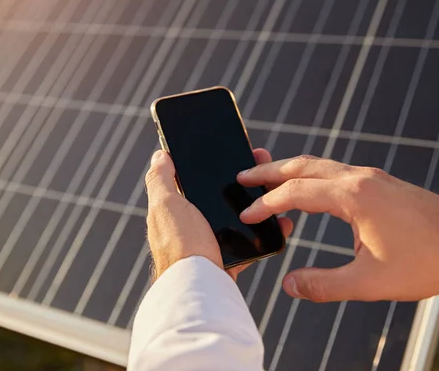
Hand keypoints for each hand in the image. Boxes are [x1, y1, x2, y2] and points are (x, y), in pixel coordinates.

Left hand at [145, 149, 293, 280]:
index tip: (235, 150)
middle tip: (263, 167)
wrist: (199, 288)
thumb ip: (161, 180)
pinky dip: (265, 232)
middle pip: (220, 196)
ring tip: (276, 191)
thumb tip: (159, 155)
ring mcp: (210, 242)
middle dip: (243, 181)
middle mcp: (191, 225)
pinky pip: (250, 241)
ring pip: (239, 216)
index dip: (213, 164)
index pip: (195, 179)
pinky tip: (280, 223)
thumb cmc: (180, 245)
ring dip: (258, 204)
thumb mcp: (166, 205)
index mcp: (175, 209)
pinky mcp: (227, 258)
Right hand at [237, 155, 438, 301]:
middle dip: (269, 170)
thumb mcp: (369, 282)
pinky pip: (336, 171)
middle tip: (243, 176)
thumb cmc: (423, 262)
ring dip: (290, 170)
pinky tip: (309, 192)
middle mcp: (359, 178)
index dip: (266, 203)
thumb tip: (290, 285)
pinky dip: (312, 177)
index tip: (246, 213)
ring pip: (320, 164)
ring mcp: (371, 176)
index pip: (295, 192)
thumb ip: (323, 284)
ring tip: (267, 180)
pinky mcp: (380, 182)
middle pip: (302, 165)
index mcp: (352, 196)